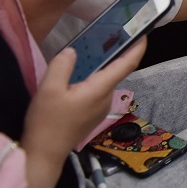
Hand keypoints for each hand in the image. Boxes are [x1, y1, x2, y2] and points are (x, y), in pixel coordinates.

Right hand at [21, 38, 146, 162]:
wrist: (43, 155)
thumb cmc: (47, 122)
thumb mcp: (49, 89)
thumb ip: (62, 65)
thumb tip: (73, 51)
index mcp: (101, 89)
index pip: (128, 64)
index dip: (138, 47)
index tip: (143, 31)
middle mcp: (106, 98)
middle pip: (116, 70)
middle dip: (116, 51)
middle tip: (109, 32)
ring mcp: (100, 108)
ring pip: (105, 80)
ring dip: (102, 65)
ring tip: (92, 47)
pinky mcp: (92, 114)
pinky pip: (97, 89)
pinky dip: (93, 77)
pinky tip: (78, 72)